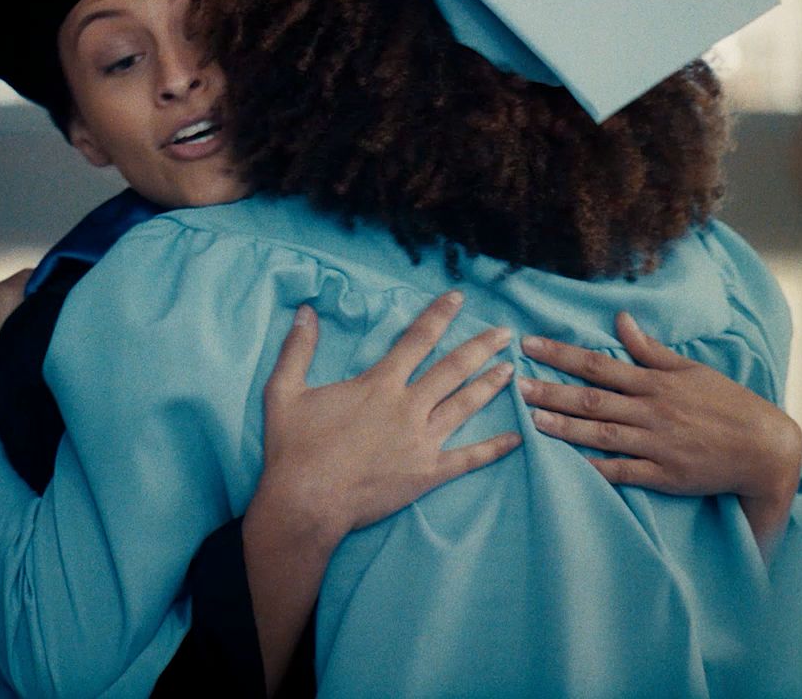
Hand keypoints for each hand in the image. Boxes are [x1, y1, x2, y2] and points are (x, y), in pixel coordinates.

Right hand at [253, 292, 523, 549]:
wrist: (305, 503)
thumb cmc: (294, 448)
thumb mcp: (284, 391)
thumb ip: (298, 350)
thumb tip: (305, 312)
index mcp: (379, 384)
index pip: (416, 339)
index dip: (439, 316)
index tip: (458, 298)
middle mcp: (408, 407)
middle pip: (453, 369)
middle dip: (481, 346)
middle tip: (505, 332)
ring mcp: (422, 441)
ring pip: (465, 406)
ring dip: (489, 385)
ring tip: (511, 370)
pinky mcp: (428, 474)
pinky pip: (468, 458)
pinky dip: (494, 448)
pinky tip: (516, 438)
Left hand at [519, 311, 801, 552]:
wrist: (764, 448)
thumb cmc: (726, 403)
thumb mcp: (690, 369)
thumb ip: (650, 349)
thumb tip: (621, 318)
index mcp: (655, 382)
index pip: (598, 364)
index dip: (560, 354)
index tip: (529, 345)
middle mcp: (651, 410)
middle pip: (591, 399)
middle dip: (550, 391)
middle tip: (515, 384)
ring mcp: (656, 444)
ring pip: (601, 434)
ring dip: (564, 428)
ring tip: (531, 421)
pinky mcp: (664, 474)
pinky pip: (624, 471)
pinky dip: (597, 468)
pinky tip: (569, 464)